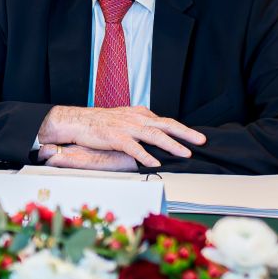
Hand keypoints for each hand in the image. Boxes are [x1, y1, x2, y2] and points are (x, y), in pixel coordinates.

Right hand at [36, 105, 203, 168]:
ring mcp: (126, 127)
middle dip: (185, 133)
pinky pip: (134, 148)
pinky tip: (155, 163)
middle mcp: (136, 119)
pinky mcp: (115, 137)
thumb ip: (140, 125)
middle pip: (166, 125)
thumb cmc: (99, 123)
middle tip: (201, 141)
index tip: (196, 137)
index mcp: (139, 114)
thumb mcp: (124, 120)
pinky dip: (146, 155)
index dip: (182, 129)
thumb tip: (155, 134)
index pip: (165, 121)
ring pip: (154, 135)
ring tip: (184, 153)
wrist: (76, 121)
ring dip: (171, 145)